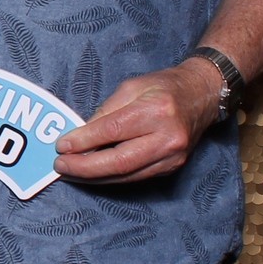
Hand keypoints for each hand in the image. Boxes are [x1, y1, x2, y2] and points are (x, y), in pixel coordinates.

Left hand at [53, 59, 223, 183]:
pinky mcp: (172, 168)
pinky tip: (92, 173)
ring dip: (94, 176)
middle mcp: (168, 137)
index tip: (62, 145)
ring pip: (126, 174)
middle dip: (85, 166)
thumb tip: (80, 134)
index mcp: (157, 110)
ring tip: (70, 171)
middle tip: (60, 165)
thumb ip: (106, 111)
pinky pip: (135, 177)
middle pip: (120, 161)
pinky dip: (111, 177)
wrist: (202, 96)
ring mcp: (173, 157)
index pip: (113, 130)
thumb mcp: (131, 87)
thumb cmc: (164, 87)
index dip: (84, 141)